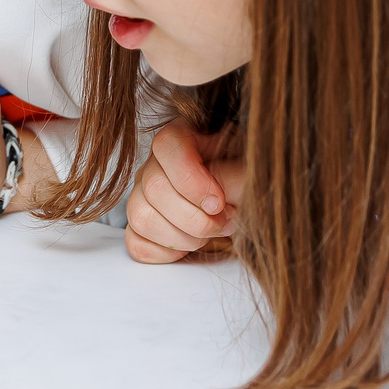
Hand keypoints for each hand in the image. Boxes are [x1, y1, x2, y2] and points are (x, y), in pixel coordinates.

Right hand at [126, 120, 243, 262]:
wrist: (247, 198)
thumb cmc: (249, 178)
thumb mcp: (252, 168)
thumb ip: (236, 177)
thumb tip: (212, 201)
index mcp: (183, 136)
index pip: (167, 147)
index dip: (191, 181)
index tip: (218, 203)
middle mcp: (156, 162)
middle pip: (154, 188)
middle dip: (194, 218)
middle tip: (225, 222)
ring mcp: (143, 193)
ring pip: (141, 217)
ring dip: (181, 237)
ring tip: (209, 235)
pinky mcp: (142, 223)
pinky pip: (136, 243)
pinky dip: (163, 253)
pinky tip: (189, 246)